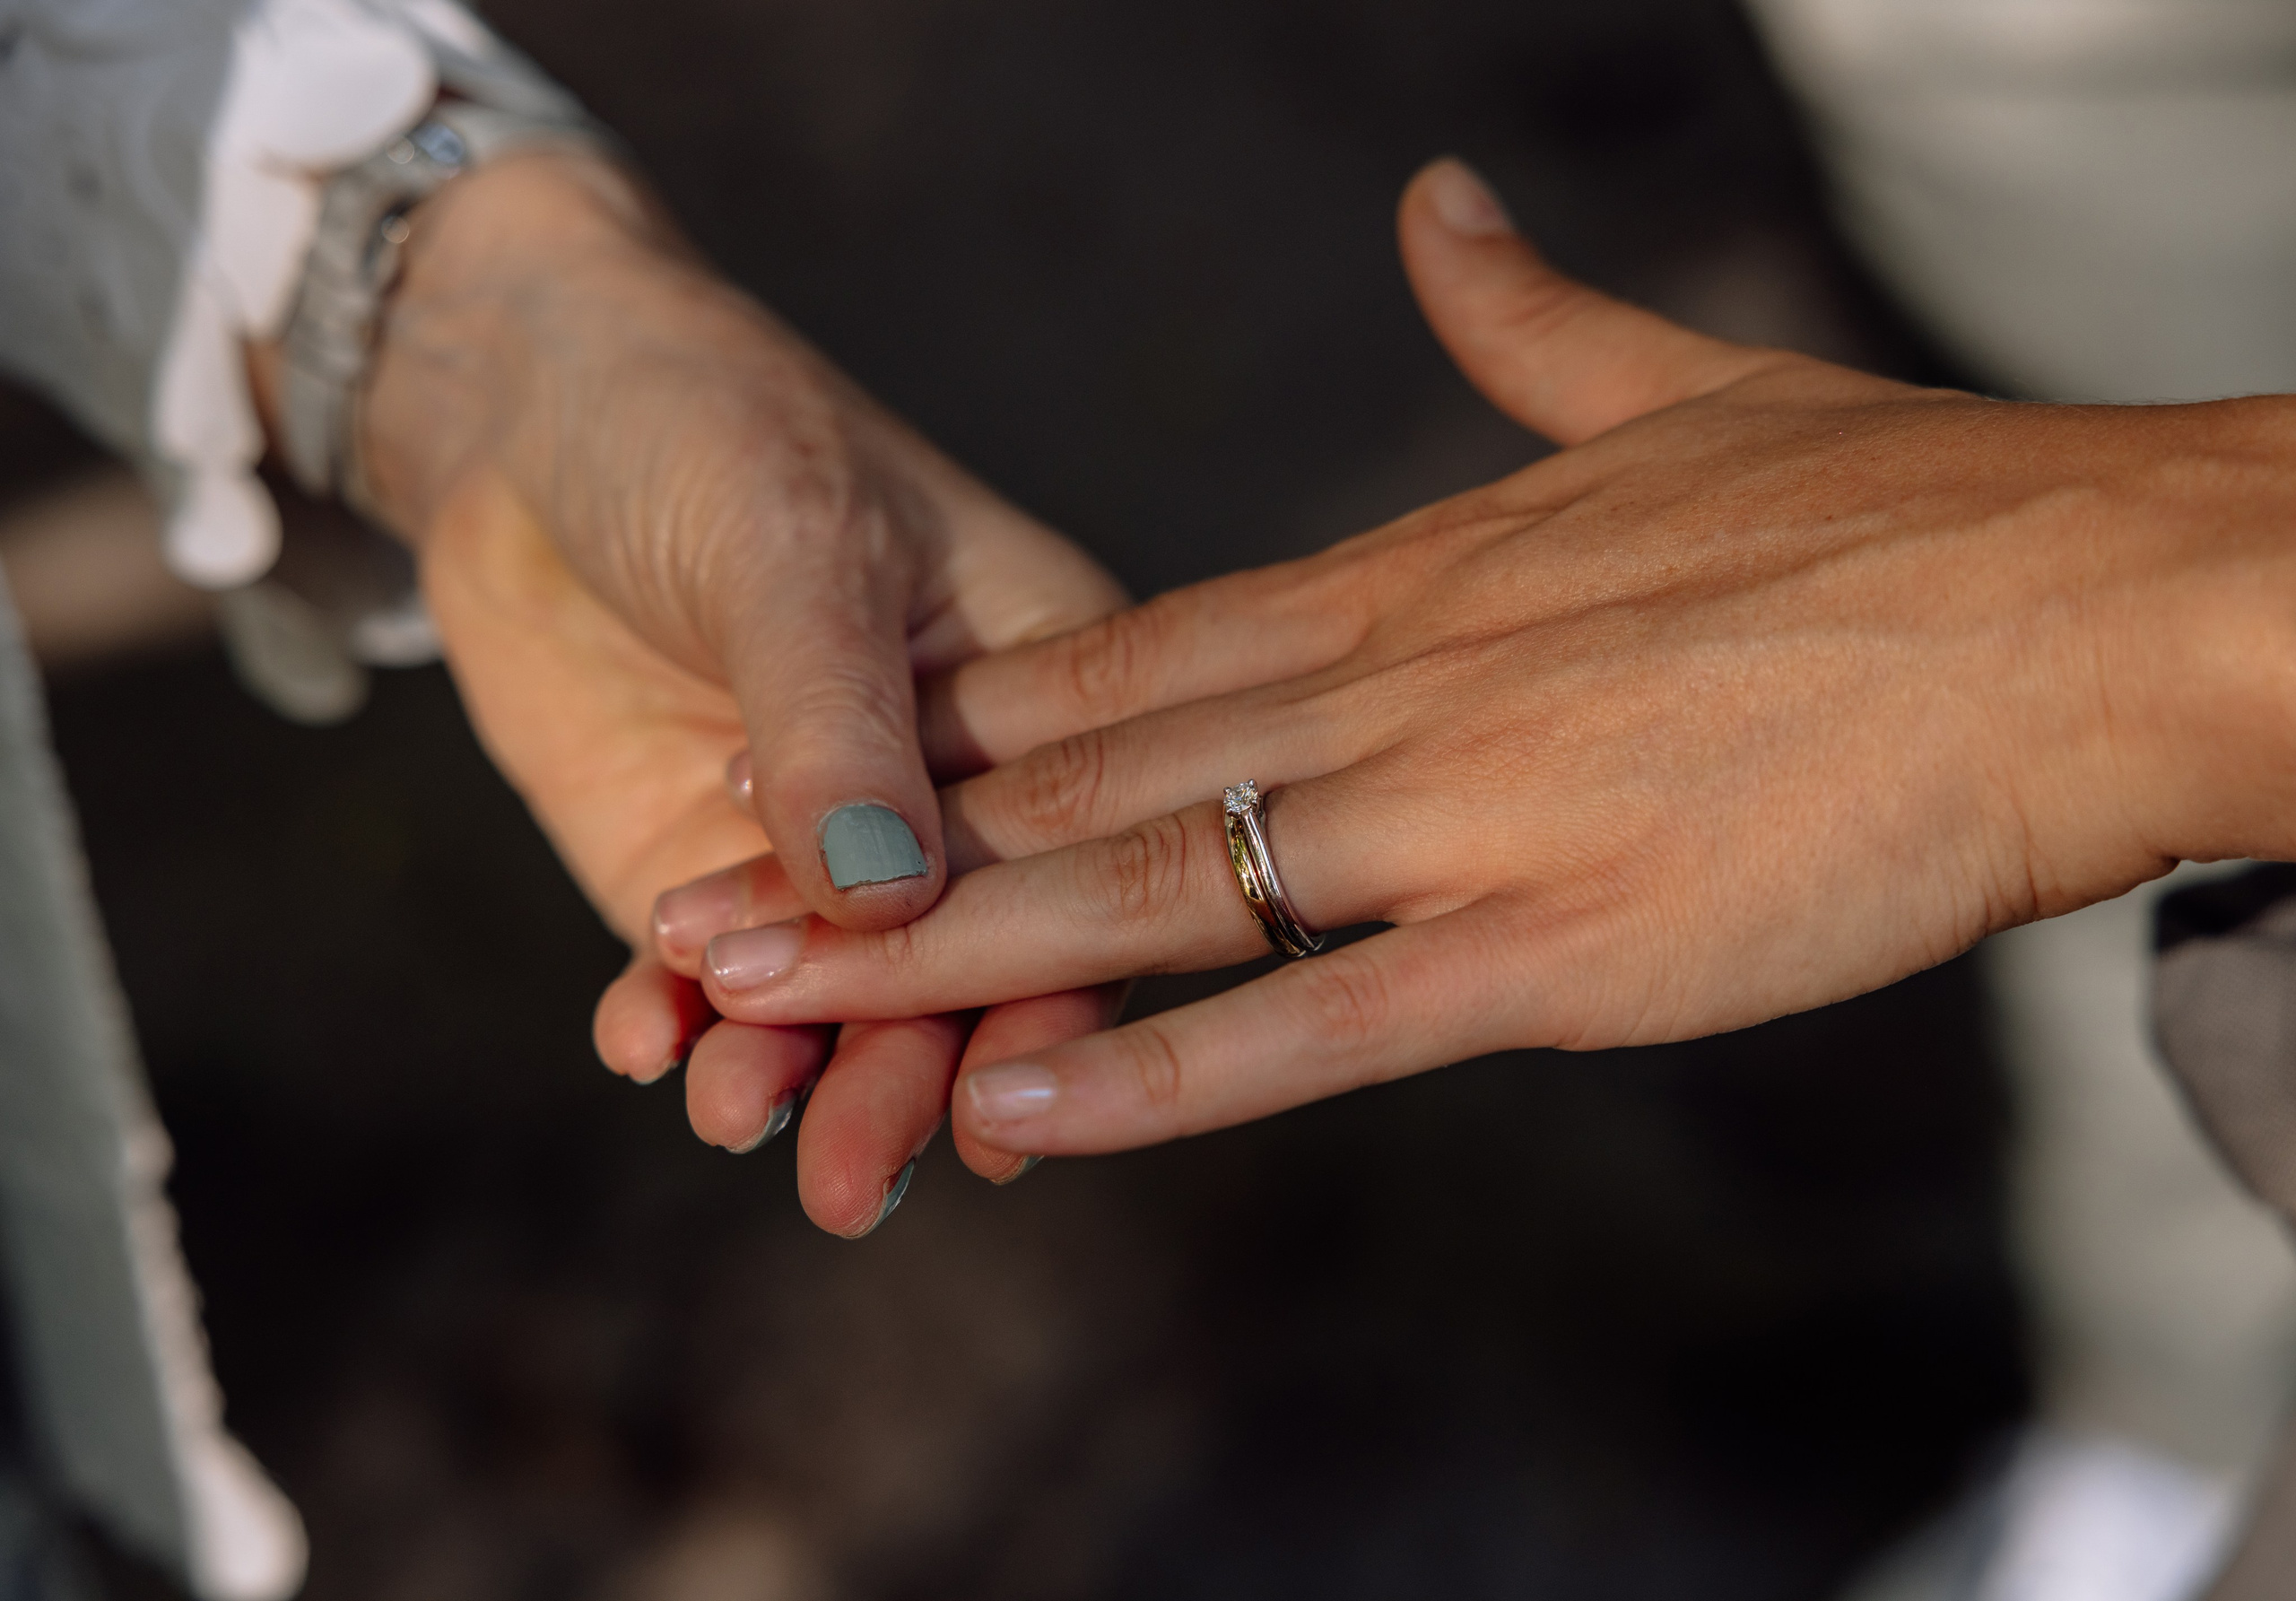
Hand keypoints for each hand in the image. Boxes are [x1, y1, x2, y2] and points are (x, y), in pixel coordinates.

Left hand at [338, 148, 1127, 1231]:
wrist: (520, 401)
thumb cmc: (703, 423)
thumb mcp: (791, 547)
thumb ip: (844, 727)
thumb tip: (889, 904)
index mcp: (1045, 690)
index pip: (1077, 870)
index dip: (1046, 995)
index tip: (1002, 1118)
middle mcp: (954, 791)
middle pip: (960, 969)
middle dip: (903, 1077)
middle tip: (852, 1182)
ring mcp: (821, 842)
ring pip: (837, 996)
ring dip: (790, 1072)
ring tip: (728, 1112)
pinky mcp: (700, 864)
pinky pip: (706, 981)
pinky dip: (676, 1023)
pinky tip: (641, 1042)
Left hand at [663, 158, 2295, 1157]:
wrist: (2089, 607)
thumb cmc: (1902, 514)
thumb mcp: (1670, 396)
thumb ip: (1519, 325)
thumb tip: (1436, 213)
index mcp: (1410, 577)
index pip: (1126, 651)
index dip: (958, 721)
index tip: (828, 771)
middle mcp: (1394, 688)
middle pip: (1081, 773)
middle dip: (883, 845)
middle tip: (706, 896)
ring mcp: (1462, 816)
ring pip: (1147, 889)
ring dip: (940, 951)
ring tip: (762, 999)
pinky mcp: (1560, 943)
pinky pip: (1318, 1021)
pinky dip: (1158, 1067)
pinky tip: (1015, 1105)